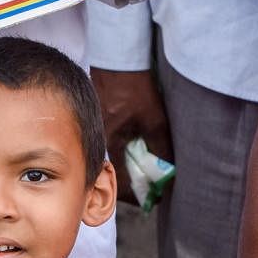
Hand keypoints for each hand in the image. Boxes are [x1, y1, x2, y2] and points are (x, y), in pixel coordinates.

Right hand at [89, 68, 171, 204]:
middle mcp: (95, 138)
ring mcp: (90, 127)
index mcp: (108, 141)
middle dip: (127, 181)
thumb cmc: (134, 86)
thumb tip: (167, 170)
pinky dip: (114, 146)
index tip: (149, 198)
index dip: (135, 194)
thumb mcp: (154, 118)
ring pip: (105, 155)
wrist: (118, 58)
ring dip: (120, 164)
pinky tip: (125, 142)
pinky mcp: (91, 117)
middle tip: (144, 186)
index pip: (118, 181)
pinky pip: (102, 140)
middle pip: (109, 170)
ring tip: (135, 166)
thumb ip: (160, 146)